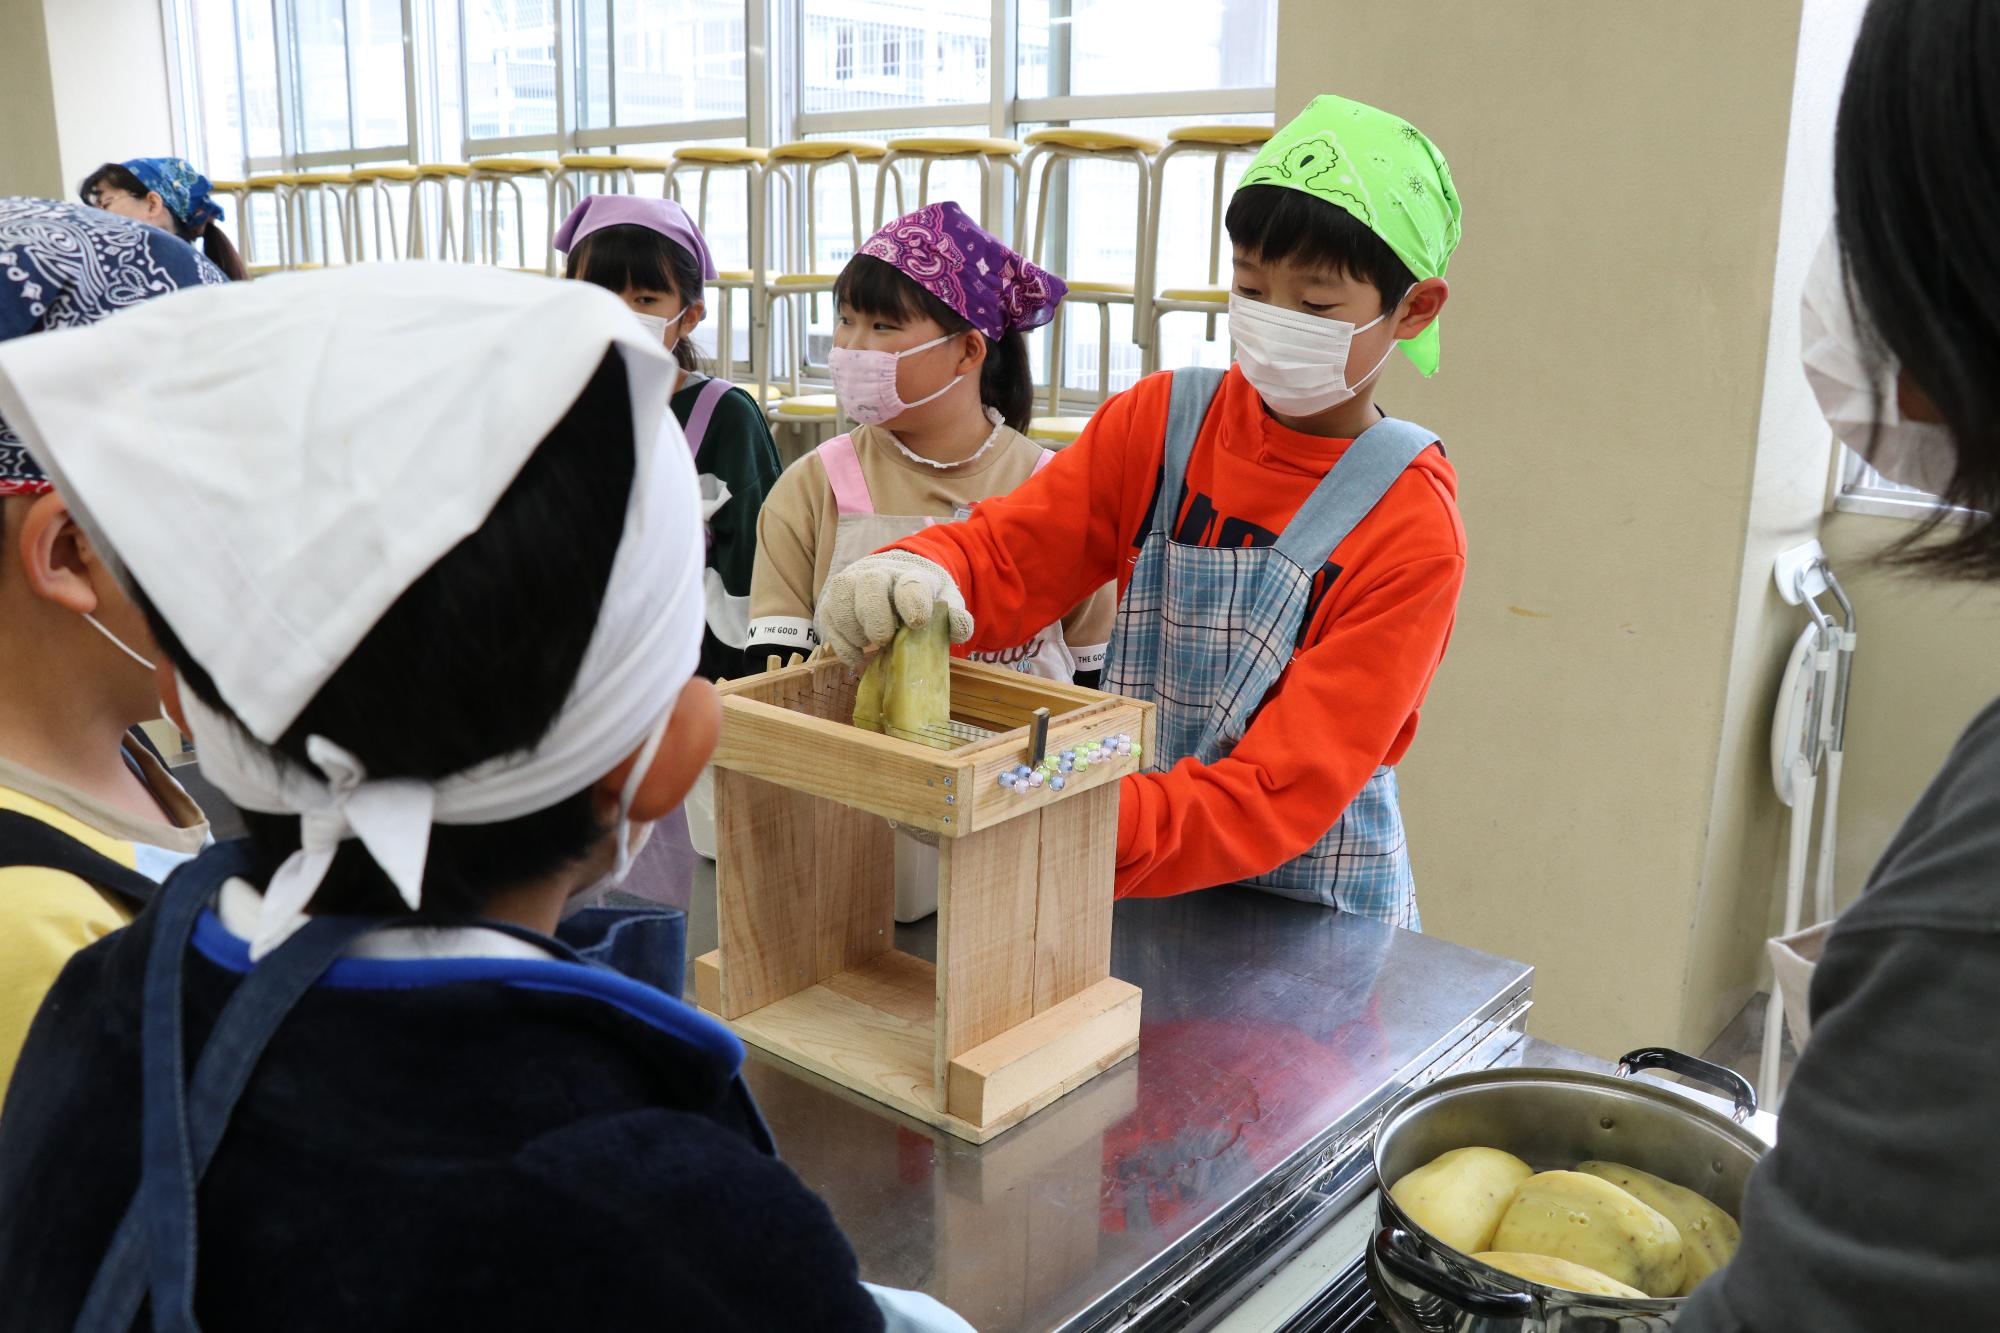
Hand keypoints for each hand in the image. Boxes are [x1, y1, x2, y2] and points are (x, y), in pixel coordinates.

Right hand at [815, 551, 973, 667]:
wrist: (888, 580)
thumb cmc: (918, 600)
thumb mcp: (942, 603)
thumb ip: (955, 617)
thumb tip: (961, 628)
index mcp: (910, 577)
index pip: (911, 584)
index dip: (913, 603)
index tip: (917, 622)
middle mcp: (876, 575)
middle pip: (870, 585)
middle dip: (877, 618)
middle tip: (885, 638)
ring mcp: (849, 588)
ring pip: (844, 607)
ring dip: (859, 634)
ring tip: (874, 642)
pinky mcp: (830, 605)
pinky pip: (830, 628)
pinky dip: (845, 648)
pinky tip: (859, 654)